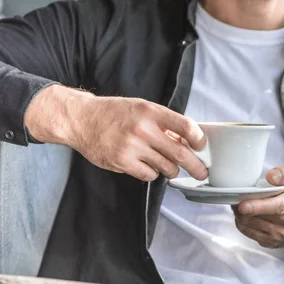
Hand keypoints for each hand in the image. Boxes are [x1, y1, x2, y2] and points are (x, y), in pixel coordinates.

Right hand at [25, 85, 207, 181]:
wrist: (81, 119)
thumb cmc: (114, 113)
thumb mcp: (141, 109)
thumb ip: (163, 124)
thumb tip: (187, 141)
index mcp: (151, 111)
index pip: (185, 126)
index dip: (198, 139)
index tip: (201, 146)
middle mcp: (143, 128)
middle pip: (180, 153)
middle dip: (196, 166)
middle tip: (202, 173)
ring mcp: (132, 146)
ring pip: (166, 167)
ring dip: (171, 170)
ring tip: (168, 166)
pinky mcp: (121, 162)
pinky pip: (149, 175)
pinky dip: (152, 173)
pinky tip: (146, 165)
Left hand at [233, 165, 283, 248]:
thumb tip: (271, 176)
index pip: (279, 206)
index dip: (259, 206)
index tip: (243, 204)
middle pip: (264, 218)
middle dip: (245, 210)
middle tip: (235, 200)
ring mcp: (282, 235)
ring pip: (254, 227)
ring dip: (241, 216)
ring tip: (238, 205)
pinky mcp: (272, 242)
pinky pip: (251, 234)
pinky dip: (243, 224)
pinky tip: (243, 215)